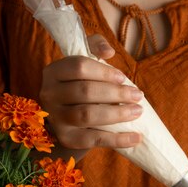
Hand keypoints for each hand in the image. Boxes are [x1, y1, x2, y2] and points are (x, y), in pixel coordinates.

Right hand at [39, 34, 143, 151]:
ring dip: (117, 114)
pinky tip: (135, 137)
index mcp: (53, 72)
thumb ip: (94, 47)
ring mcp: (56, 119)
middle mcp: (49, 95)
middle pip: (85, 91)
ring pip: (88, 115)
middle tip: (138, 96)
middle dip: (116, 93)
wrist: (69, 124)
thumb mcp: (84, 65)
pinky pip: (94, 139)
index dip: (104, 72)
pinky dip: (117, 139)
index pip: (79, 66)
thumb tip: (108, 52)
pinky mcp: (67, 139)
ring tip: (137, 111)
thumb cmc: (81, 89)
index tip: (123, 78)